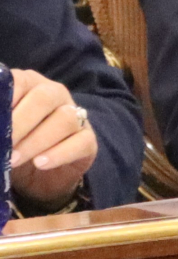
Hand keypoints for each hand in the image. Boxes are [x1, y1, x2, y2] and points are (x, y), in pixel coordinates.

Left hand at [10, 70, 96, 209]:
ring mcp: (76, 116)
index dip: (8, 95)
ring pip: (65, 119)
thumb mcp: (2, 133)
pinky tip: (40, 163)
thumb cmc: (14, 147)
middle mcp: (56, 95)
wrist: (38, 177)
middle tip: (4, 144)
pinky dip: (59, 154)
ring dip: (36, 141)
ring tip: (14, 160)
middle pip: (44, 97)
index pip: (20, 81)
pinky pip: (81, 142)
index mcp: (30, 86)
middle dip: (20, 122)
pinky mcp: (87, 140)